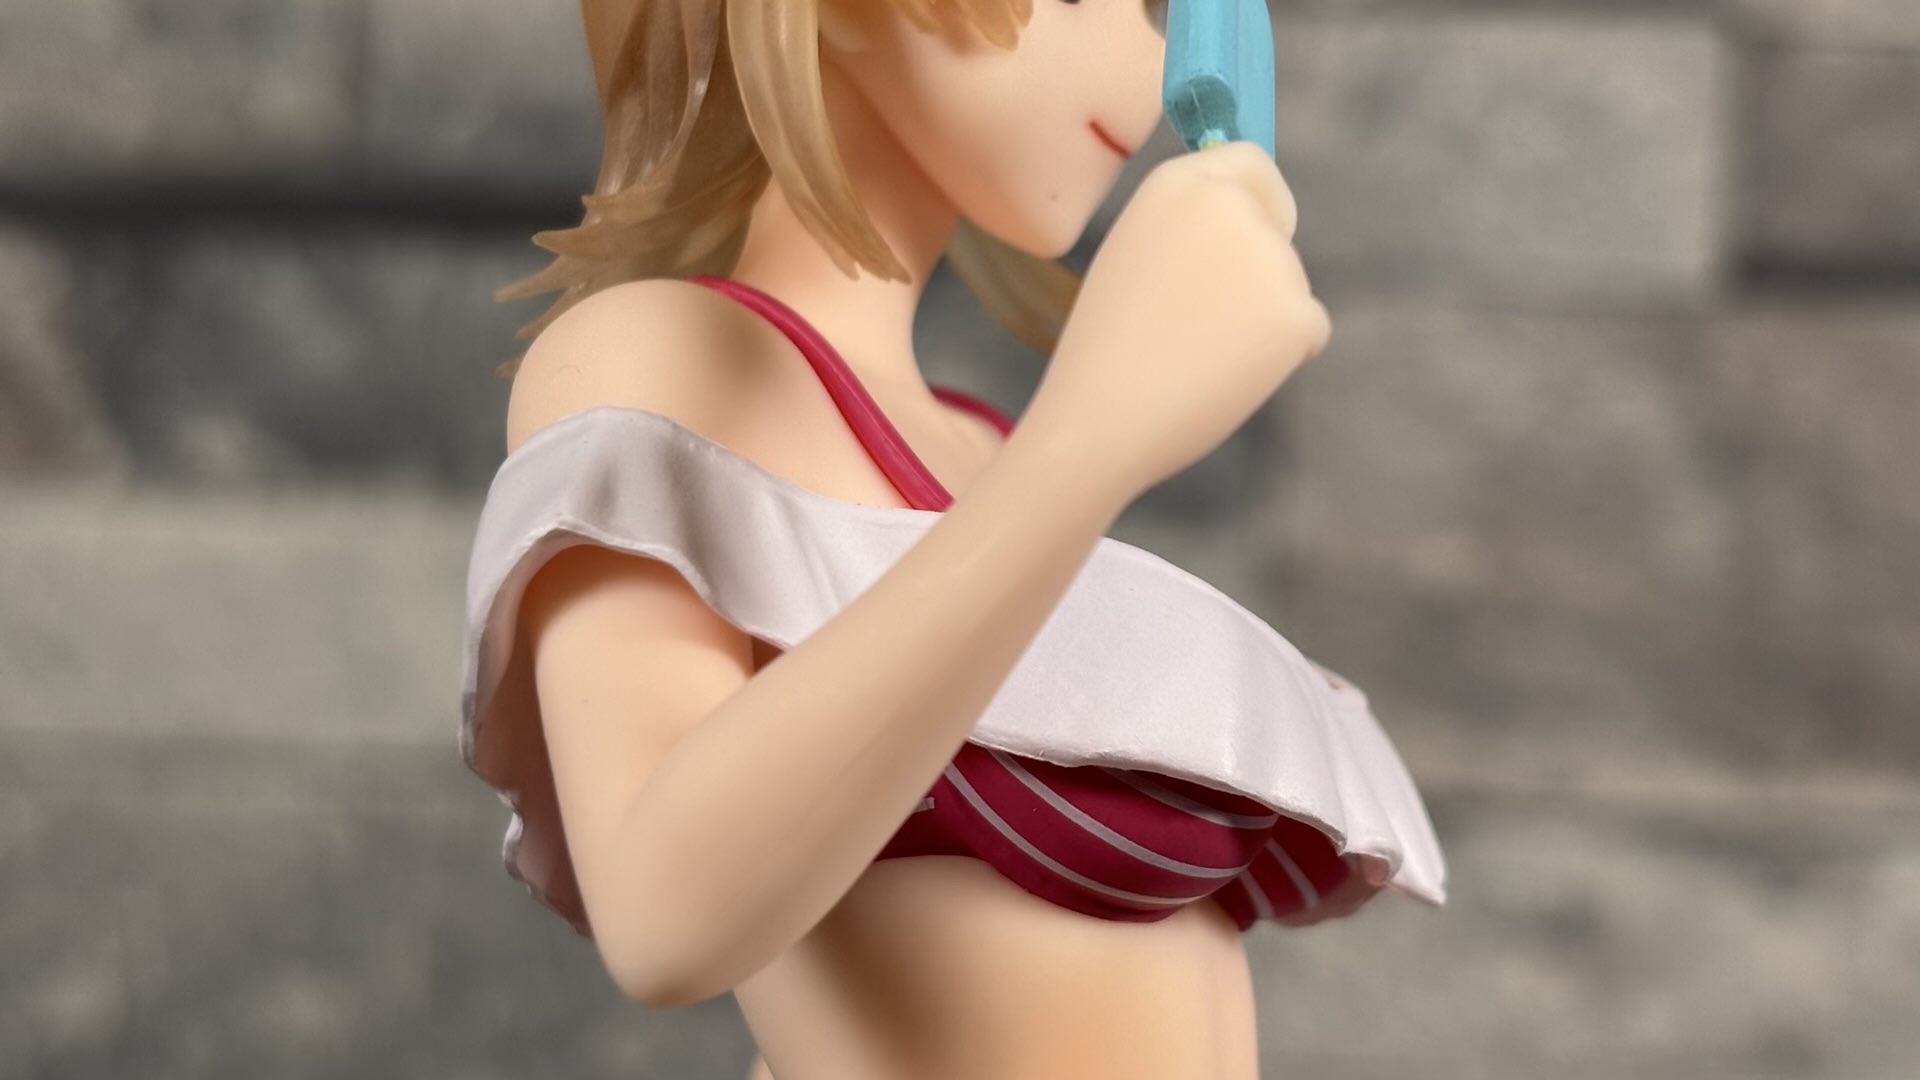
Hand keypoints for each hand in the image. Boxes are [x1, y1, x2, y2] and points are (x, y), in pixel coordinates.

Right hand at [1021, 140, 1331, 501]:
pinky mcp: (1296, 312)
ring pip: (1292, 285)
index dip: (1260, 198)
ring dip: (1262, 321)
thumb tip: (1251, 219)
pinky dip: (1281, 358)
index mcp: (1177, 184)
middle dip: (1261, 268)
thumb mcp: (1137, 255)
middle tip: (1209, 321)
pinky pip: (1308, 330)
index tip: (1260, 228)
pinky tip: (1225, 376)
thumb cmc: (1108, 350)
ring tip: (1196, 354)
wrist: (1100, 420)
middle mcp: (1229, 206)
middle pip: (1277, 228)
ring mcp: (1268, 258)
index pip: (1250, 161)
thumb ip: (1190, 227)